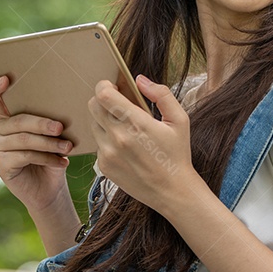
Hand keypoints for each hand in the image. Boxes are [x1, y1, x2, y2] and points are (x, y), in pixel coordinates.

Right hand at [0, 75, 72, 213]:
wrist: (49, 189)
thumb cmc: (51, 157)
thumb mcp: (50, 136)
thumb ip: (47, 120)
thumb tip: (63, 104)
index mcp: (6, 118)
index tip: (6, 79)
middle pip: (17, 120)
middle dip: (42, 123)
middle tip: (60, 128)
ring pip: (24, 139)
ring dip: (49, 143)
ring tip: (68, 147)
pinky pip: (25, 155)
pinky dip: (46, 158)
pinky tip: (62, 162)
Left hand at [87, 74, 198, 213]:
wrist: (173, 192)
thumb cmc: (177, 154)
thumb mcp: (180, 120)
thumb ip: (161, 95)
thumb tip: (140, 80)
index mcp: (136, 123)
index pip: (104, 95)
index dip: (105, 86)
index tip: (113, 87)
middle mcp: (118, 137)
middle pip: (93, 106)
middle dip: (103, 100)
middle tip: (117, 104)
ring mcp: (108, 153)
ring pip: (93, 124)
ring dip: (103, 120)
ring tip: (123, 126)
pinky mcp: (104, 166)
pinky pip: (97, 143)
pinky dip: (106, 139)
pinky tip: (124, 146)